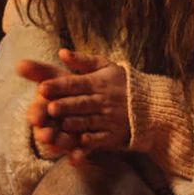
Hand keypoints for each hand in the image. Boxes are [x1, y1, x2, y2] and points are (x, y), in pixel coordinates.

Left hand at [19, 49, 126, 163]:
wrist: (151, 104)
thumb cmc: (122, 83)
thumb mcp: (106, 66)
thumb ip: (83, 60)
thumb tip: (62, 52)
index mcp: (98, 82)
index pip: (75, 83)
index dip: (59, 86)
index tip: (42, 88)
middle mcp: (103, 100)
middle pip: (81, 103)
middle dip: (66, 106)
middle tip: (50, 109)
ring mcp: (109, 118)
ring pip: (90, 121)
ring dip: (76, 124)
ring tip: (62, 125)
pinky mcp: (114, 134)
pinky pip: (102, 138)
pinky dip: (92, 141)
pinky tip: (81, 142)